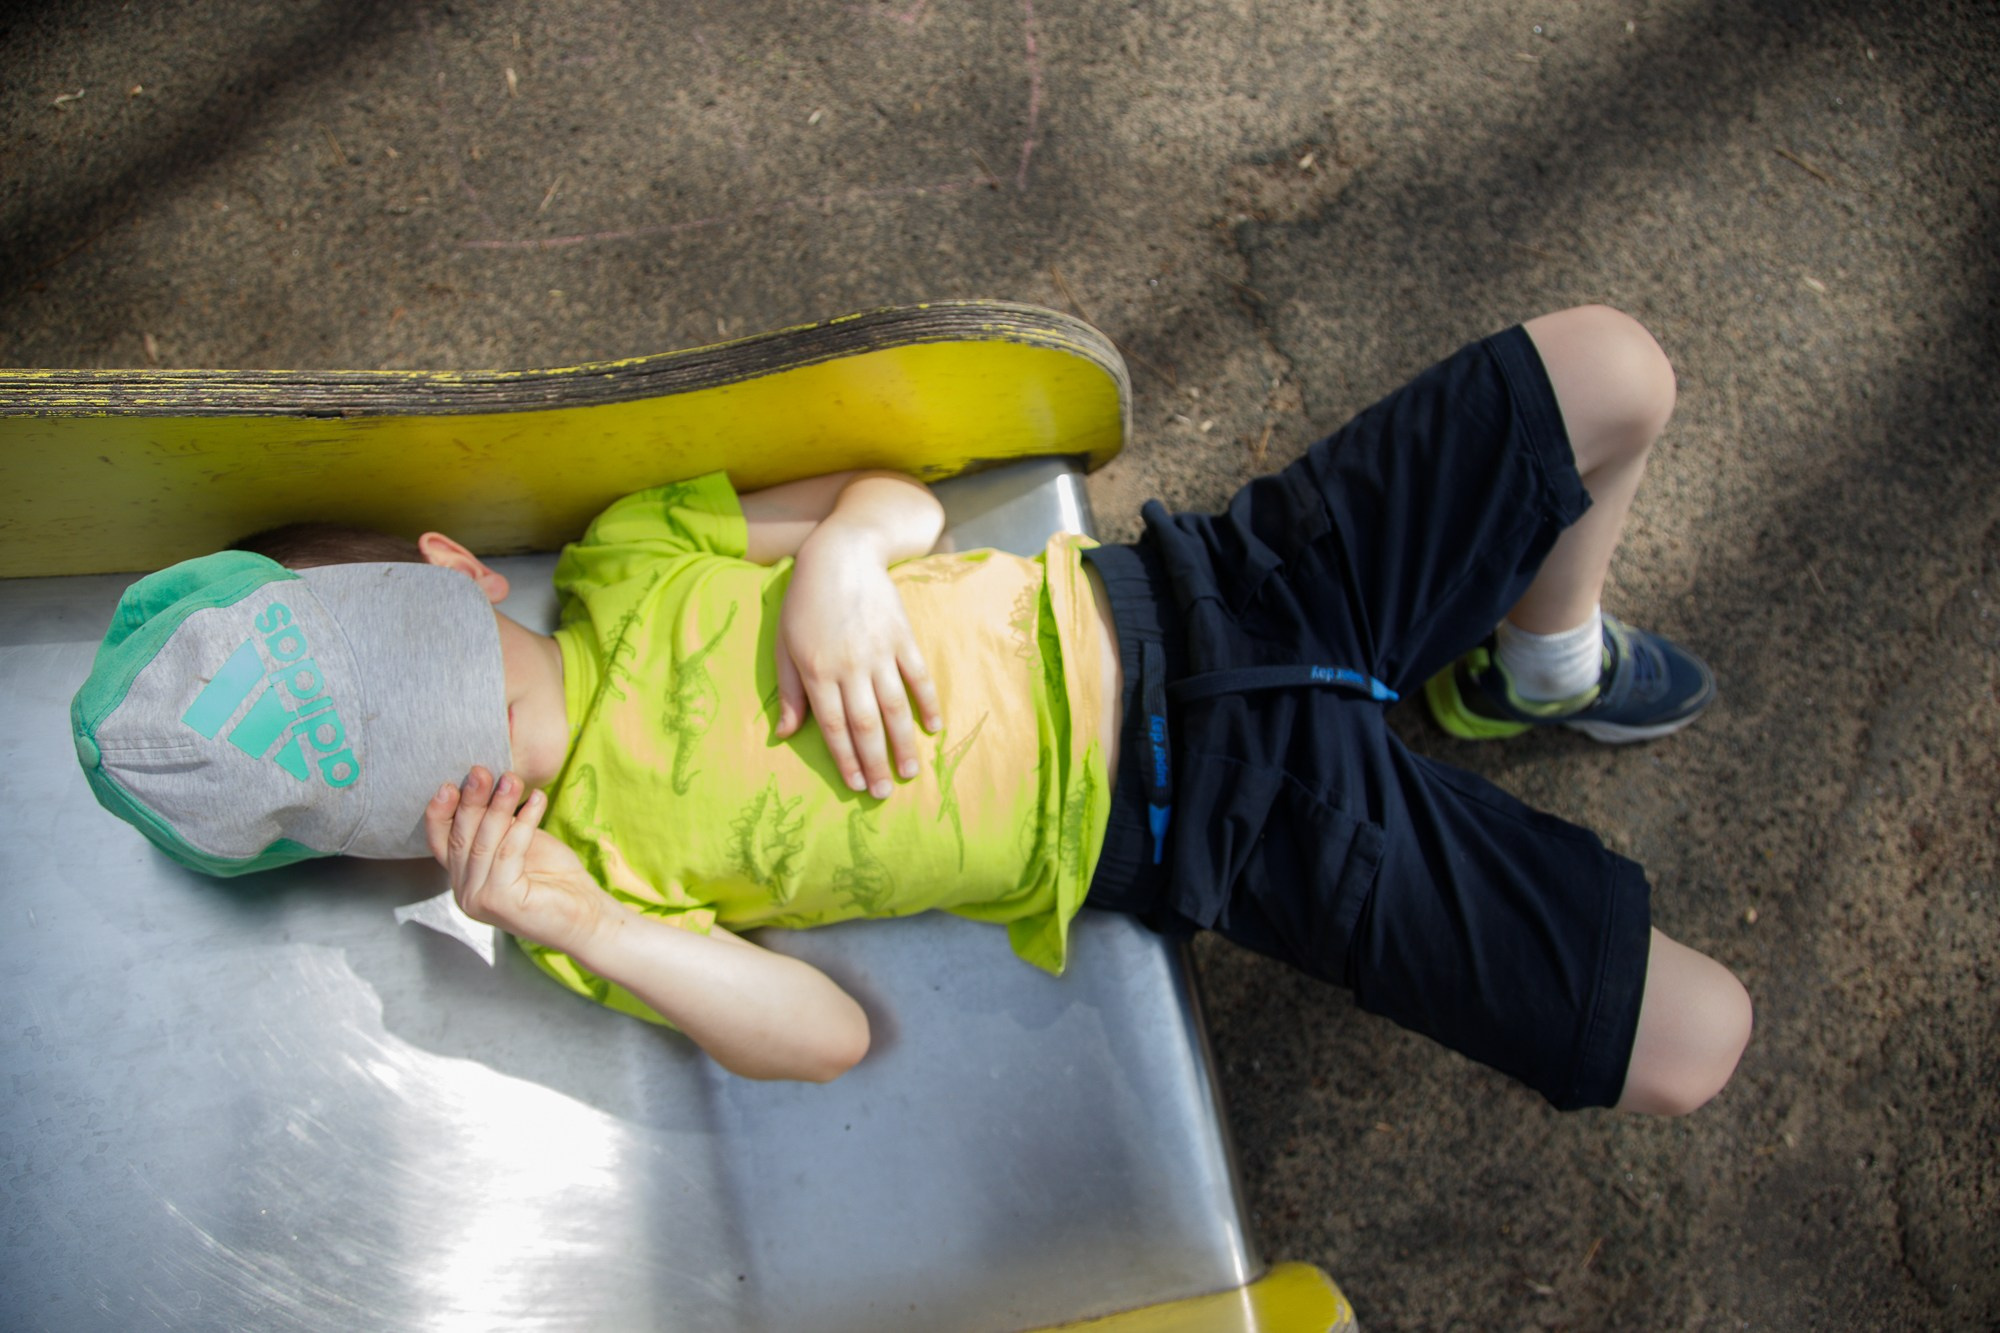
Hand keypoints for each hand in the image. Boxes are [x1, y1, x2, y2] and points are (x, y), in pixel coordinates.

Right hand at [426, 767, 608, 955]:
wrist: (587, 914)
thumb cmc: (555, 877)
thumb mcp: (520, 841)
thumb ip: (498, 823)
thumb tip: (488, 781)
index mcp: (463, 878)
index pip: (440, 841)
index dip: (440, 812)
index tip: (449, 782)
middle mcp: (464, 892)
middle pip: (460, 838)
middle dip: (471, 801)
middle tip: (481, 770)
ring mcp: (479, 900)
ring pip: (484, 842)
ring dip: (498, 806)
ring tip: (513, 778)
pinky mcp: (501, 901)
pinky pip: (509, 851)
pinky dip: (524, 822)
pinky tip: (538, 800)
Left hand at [775, 533, 941, 797]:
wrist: (840, 555)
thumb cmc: (805, 603)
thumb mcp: (785, 646)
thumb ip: (789, 691)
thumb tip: (784, 734)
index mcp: (817, 672)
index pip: (833, 727)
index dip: (846, 759)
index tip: (855, 786)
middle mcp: (850, 667)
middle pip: (866, 725)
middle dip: (875, 763)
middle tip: (885, 794)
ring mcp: (880, 652)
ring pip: (895, 708)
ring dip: (903, 744)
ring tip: (911, 772)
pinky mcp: (902, 637)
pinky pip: (919, 677)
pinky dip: (928, 704)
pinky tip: (934, 728)